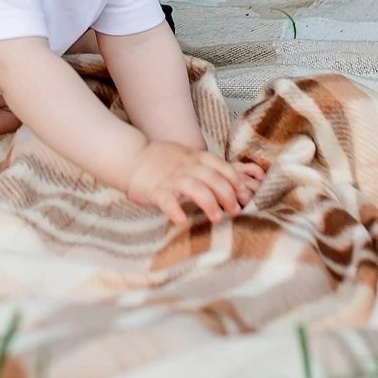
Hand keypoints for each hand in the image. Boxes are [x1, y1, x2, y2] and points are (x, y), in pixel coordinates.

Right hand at [126, 141, 262, 225]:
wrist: (132, 158)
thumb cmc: (164, 161)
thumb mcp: (188, 156)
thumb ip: (206, 166)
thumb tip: (232, 181)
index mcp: (196, 158)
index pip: (222, 166)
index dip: (235, 180)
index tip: (244, 194)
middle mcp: (186, 167)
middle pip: (213, 178)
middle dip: (227, 195)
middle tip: (235, 211)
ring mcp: (172, 178)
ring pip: (195, 188)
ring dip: (209, 203)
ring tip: (216, 219)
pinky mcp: (156, 191)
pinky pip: (167, 201)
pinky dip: (175, 211)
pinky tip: (181, 220)